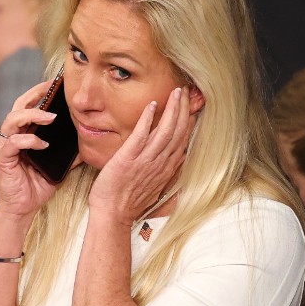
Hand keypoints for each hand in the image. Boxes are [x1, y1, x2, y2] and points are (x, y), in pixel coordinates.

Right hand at [0, 80, 64, 219]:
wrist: (24, 207)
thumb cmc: (39, 184)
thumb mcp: (60, 164)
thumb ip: (71, 151)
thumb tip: (91, 140)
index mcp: (25, 132)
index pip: (31, 105)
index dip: (42, 92)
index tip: (58, 83)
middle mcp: (13, 134)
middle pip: (20, 105)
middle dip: (36, 94)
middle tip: (52, 89)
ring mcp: (6, 145)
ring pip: (13, 119)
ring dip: (32, 115)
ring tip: (51, 116)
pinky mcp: (3, 158)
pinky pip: (13, 143)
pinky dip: (28, 140)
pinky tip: (42, 143)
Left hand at [88, 86, 193, 225]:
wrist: (113, 214)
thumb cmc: (129, 202)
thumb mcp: (154, 187)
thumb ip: (165, 170)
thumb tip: (177, 157)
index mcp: (166, 169)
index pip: (183, 140)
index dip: (189, 121)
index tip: (191, 106)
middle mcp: (160, 163)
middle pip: (178, 131)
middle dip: (183, 109)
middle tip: (184, 91)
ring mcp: (145, 160)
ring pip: (165, 131)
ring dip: (172, 109)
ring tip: (175, 92)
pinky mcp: (128, 158)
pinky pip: (141, 135)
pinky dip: (148, 119)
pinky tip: (152, 105)